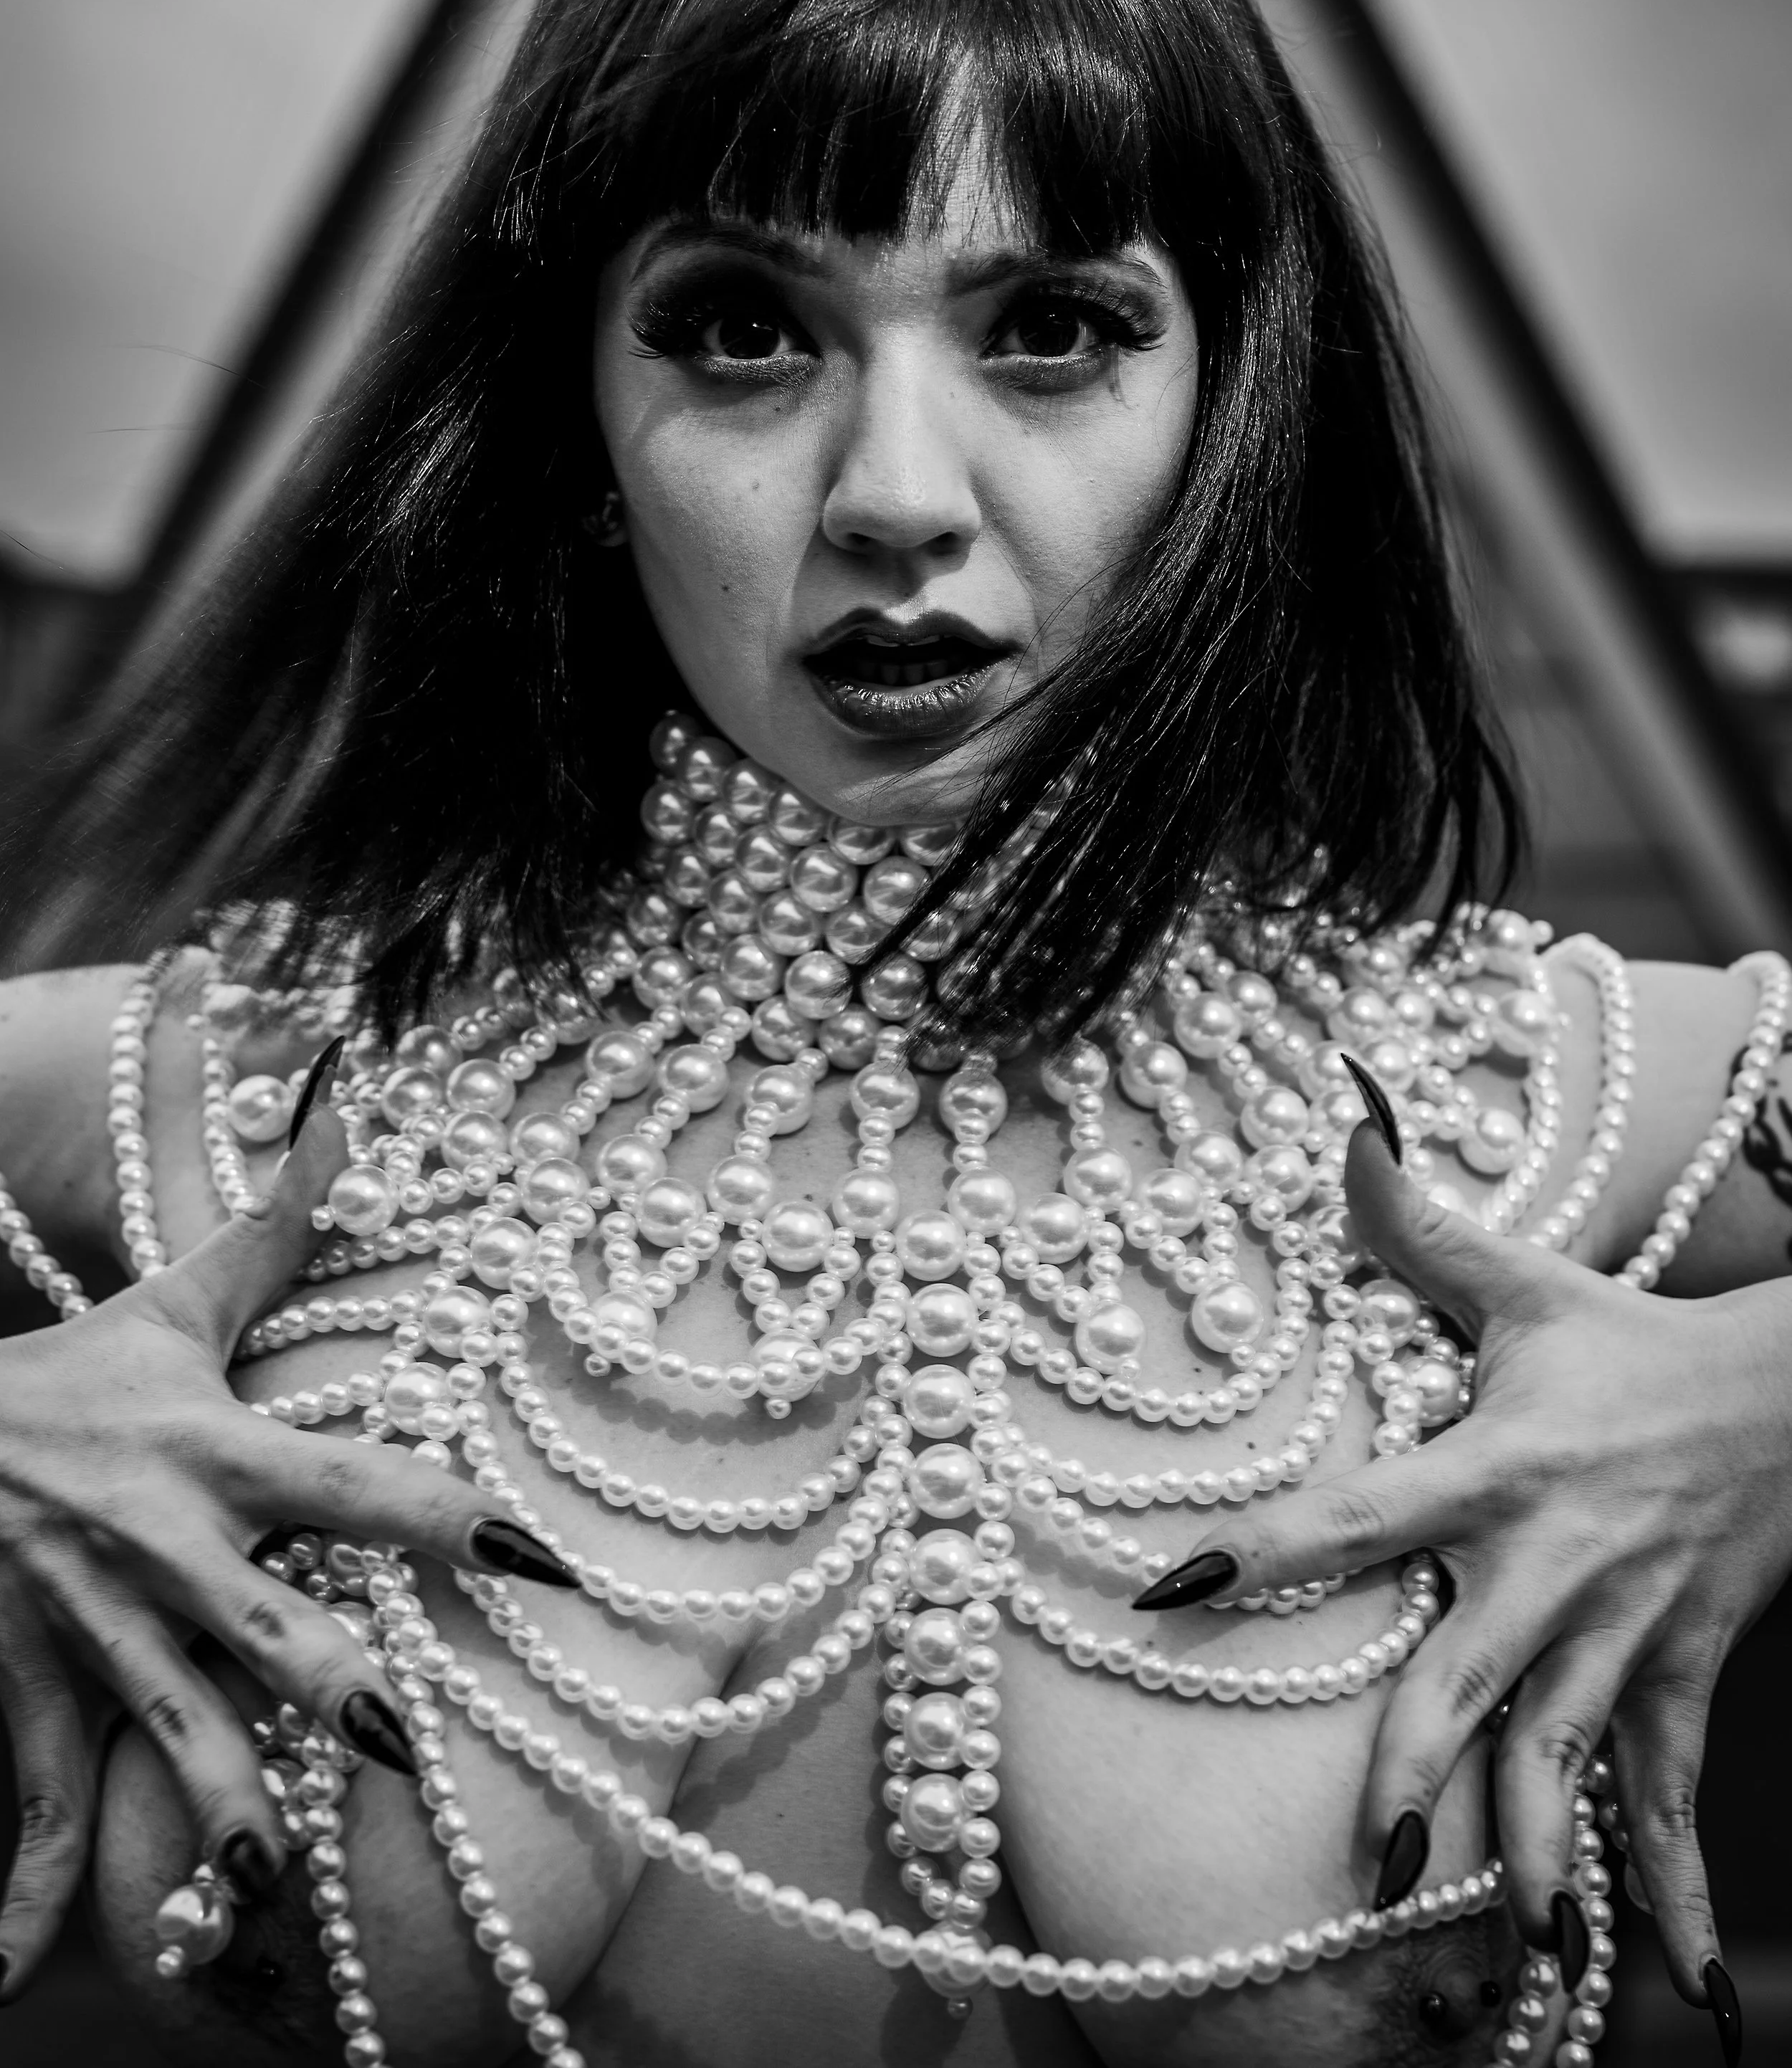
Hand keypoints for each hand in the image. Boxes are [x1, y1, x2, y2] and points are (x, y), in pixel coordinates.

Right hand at [0, 1053, 562, 1998]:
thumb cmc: (69, 1374)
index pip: (354, 1483)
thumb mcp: (169, 1305)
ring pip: (157, 1732)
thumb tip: (344, 1110)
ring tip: (266, 1899)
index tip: (538, 1557)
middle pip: (253, 1623)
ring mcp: (87, 1626)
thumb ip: (273, 1227)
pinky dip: (16, 1901)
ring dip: (208, 1816)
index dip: (446, 1517)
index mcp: (213, 1454)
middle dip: (318, 1683)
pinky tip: (11, 1983)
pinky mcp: (27, 1686)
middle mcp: (160, 1547)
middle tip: (395, 1739)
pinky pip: (31, 1803)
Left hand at [1141, 1118, 1791, 2012]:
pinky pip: (1671, 1796)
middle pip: (1473, 1675)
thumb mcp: (1524, 1284)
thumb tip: (1347, 1115)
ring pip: (1570, 1756)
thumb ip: (1414, 1221)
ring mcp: (1622, 1631)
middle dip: (1421, 1766)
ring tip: (1510, 1938)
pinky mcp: (1679, 1674)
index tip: (1179, 1587)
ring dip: (1540, 1849)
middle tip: (1372, 1855)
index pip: (1360, 1511)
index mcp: (1495, 1467)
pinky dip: (1672, 1893)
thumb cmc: (1630, 1344)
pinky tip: (1670, 1985)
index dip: (1271, 1546)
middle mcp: (1552, 1563)